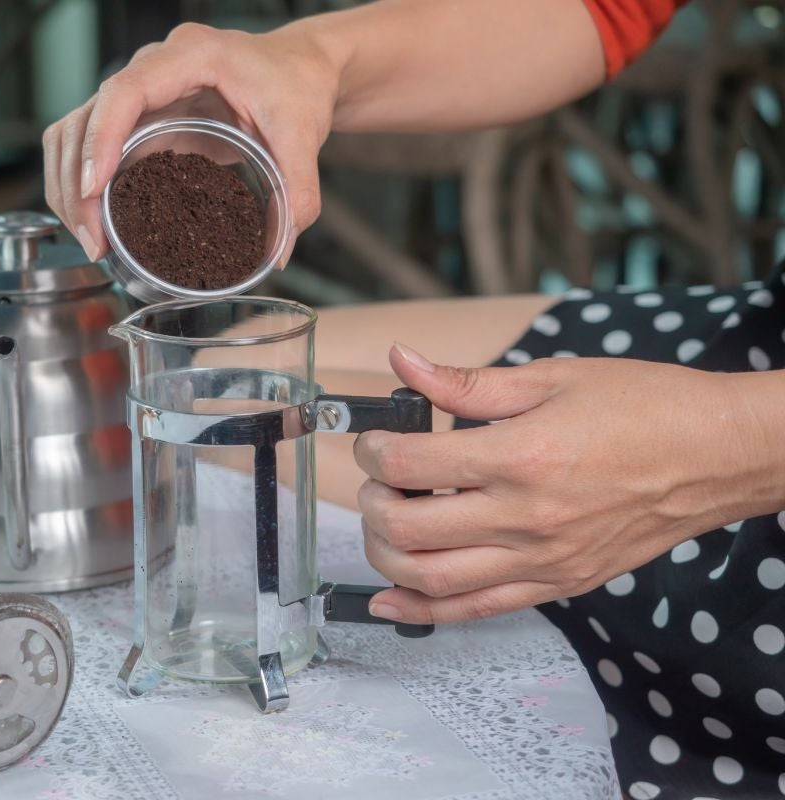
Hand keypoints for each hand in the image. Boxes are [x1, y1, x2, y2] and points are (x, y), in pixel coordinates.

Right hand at [42, 21, 339, 261]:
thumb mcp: (303, 134)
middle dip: (75, 182)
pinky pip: (88, 144)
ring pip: (73, 131)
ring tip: (90, 239)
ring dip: (67, 186)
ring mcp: (139, 93)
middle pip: (84, 117)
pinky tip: (95, 222)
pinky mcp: (136, 119)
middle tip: (94, 239)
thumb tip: (281, 249)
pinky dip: (81, 184)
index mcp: (192, 56)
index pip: (124, 91)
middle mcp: (153, 67)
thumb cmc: (294, 85)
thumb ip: (299, 189)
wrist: (295, 69)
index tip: (93, 187)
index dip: (100, 139)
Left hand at [356, 343, 784, 623]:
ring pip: (431, 578)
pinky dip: (422, 610)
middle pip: (407, 528)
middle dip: (370, 503)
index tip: (375, 441)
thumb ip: (466, 382)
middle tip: (376, 482)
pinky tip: (389, 600)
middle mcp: (525, 516)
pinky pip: (475, 610)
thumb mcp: (552, 378)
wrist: (717, 456)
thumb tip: (403, 362)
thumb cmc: (644, 408)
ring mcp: (542, 559)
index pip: (408, 465)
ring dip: (385, 556)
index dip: (372, 451)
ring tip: (386, 524)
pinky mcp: (557, 584)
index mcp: (520, 455)